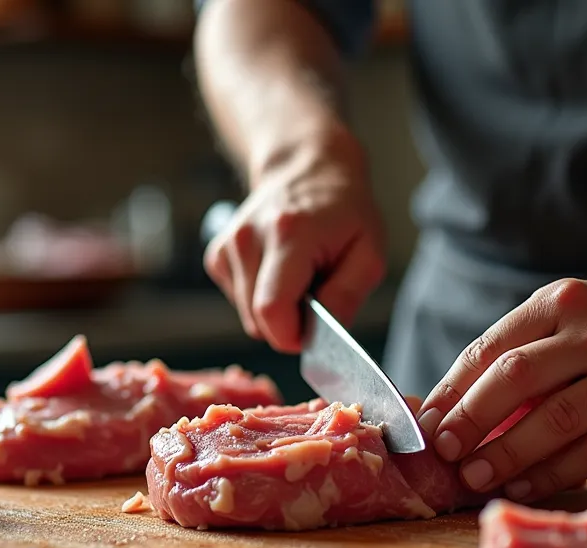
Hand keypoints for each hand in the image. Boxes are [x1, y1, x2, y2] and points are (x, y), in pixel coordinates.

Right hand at [203, 126, 385, 352]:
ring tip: (300, 277)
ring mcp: (228, 245)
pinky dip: (262, 298)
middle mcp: (248, 238)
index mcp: (288, 235)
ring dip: (278, 311)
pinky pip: (240, 302)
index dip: (294, 335)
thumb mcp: (369, 254)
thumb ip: (346, 298)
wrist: (308, 168)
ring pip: (248, 316)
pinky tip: (279, 272)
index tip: (315, 329)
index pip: (272, 311)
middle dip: (290, 324)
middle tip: (316, 294)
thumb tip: (319, 339)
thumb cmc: (344, 212)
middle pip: (258, 321)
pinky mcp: (218, 254)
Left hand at [416, 277, 586, 501]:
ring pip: (557, 423)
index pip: (494, 347)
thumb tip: (444, 411)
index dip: (454, 389)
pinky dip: (552, 474)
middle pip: (520, 379)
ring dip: (509, 456)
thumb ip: (512, 352)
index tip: (428, 423)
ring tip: (475, 476)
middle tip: (444, 453)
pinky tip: (523, 485)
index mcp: (563, 302)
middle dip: (473, 421)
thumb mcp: (562, 315)